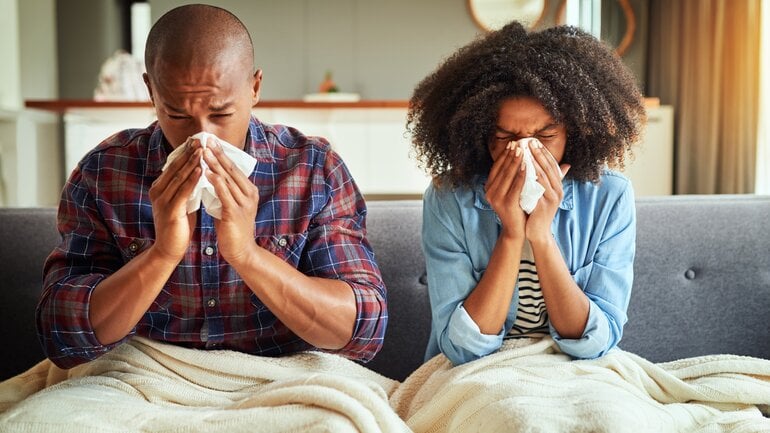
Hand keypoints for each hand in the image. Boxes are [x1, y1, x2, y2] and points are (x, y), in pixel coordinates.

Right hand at [149, 142, 201, 262]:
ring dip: (191, 162)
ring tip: (202, 149)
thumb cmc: (178, 226)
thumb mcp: (181, 202)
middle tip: (200, 139)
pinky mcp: (170, 210)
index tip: (196, 140)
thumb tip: (197, 173)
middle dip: (188, 152)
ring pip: (179, 176)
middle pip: (175, 167)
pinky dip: (192, 179)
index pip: (173, 165)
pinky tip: (201, 170)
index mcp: (160, 188)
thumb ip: (185, 188)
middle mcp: (158, 191)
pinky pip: (183, 191)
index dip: (185, 152)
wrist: (169, 249)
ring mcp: (163, 200)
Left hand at [202, 140, 259, 265]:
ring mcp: (244, 203)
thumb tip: (210, 175)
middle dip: (218, 153)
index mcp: (248, 190)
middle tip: (206, 139)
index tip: (210, 141)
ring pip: (227, 180)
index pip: (233, 168)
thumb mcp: (229, 205)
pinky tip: (208, 174)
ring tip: (203, 152)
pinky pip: (225, 195)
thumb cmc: (232, 228)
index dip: (222, 153)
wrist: (241, 251)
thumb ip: (223, 191)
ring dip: (215, 164)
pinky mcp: (235, 214)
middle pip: (231, 169)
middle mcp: (249, 194)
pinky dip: (216, 183)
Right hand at [485, 143, 526, 239]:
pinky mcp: (506, 204)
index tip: (513, 143)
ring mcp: (496, 198)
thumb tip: (521, 159)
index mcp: (489, 186)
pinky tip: (527, 167)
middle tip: (519, 143)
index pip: (497, 167)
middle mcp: (489, 191)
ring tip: (523, 151)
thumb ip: (513, 176)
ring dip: (516, 162)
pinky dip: (521, 175)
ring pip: (507, 176)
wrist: (516, 229)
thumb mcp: (512, 190)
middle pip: (502, 169)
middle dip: (511, 155)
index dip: (505, 154)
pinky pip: (515, 186)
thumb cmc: (516, 207)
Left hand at [526, 141, 569, 243]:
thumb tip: (560, 164)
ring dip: (535, 164)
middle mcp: (558, 191)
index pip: (551, 165)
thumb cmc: (538, 210)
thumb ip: (547, 178)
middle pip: (549, 168)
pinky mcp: (544, 207)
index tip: (534, 141)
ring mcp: (552, 199)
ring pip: (544, 177)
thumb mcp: (544, 192)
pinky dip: (532, 180)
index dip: (543, 152)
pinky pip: (538, 190)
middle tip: (529, 142)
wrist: (537, 231)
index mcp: (557, 186)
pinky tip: (525, 172)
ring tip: (526, 153)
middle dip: (538, 154)